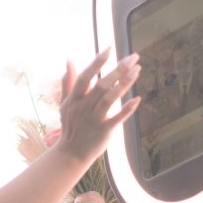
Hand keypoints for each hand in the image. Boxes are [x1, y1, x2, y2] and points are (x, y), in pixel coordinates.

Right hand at [55, 48, 140, 167]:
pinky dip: (127, 109)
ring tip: (137, 70)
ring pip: (110, 99)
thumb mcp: (65, 104)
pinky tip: (138, 98)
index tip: (109, 49)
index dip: (96, 63)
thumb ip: (68, 82)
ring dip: (124, 83)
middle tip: (133, 57)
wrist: (72, 153)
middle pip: (102, 85)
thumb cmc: (70, 125)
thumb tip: (69, 60)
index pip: (85, 77)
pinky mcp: (104, 131)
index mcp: (74, 99)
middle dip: (118, 69)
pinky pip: (117, 118)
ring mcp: (94, 120)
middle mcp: (84, 108)